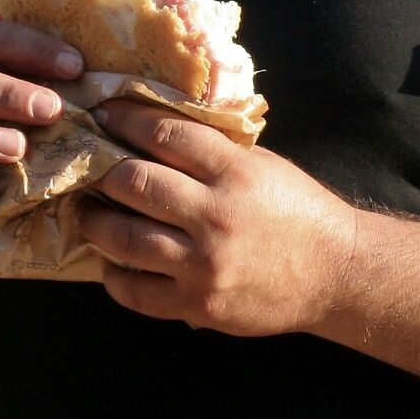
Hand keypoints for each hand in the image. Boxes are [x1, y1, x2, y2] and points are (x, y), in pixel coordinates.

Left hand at [79, 100, 358, 336]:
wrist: (336, 274)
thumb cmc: (296, 211)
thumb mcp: (261, 165)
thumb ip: (212, 151)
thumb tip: (152, 128)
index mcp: (235, 172)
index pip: (165, 134)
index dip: (126, 118)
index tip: (102, 113)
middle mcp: (216, 216)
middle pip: (135, 183)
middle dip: (101, 171)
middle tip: (84, 166)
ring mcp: (205, 264)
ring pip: (125, 238)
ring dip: (95, 222)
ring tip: (84, 212)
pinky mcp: (199, 305)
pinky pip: (137, 292)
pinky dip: (114, 276)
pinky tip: (109, 262)